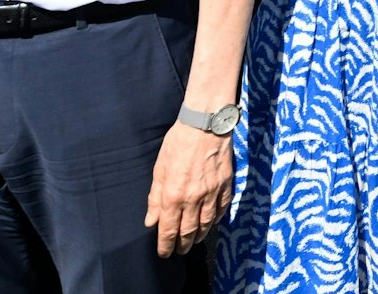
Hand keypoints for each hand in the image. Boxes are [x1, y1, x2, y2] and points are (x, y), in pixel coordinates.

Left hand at [144, 121, 232, 255]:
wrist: (206, 124)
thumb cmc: (178, 143)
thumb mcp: (159, 169)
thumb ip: (155, 198)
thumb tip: (151, 221)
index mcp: (174, 195)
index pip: (168, 229)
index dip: (165, 245)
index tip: (164, 253)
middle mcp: (194, 198)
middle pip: (189, 231)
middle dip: (182, 244)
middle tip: (179, 251)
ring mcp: (213, 192)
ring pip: (207, 224)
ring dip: (199, 236)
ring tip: (194, 242)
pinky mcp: (226, 185)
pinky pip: (221, 209)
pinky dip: (216, 220)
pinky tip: (211, 223)